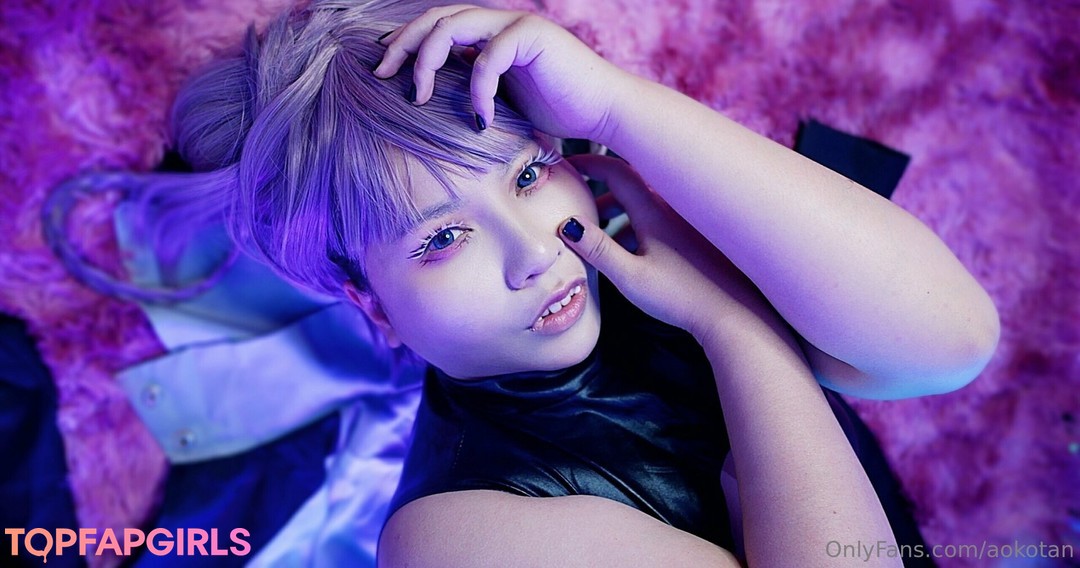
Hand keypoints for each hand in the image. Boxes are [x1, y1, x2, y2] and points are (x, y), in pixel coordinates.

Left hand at [373, 5, 631, 140]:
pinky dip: (476, 89)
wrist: (604, 111)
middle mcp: (500, 22)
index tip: (383, 68)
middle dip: (403, 45)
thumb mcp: (504, 101)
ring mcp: (515, 24)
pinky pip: (487, 58)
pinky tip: (479, 117)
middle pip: (436, 18)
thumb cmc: (560, 111)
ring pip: (453, 27)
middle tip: (381, 74)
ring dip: (426, 60)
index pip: (437, 25)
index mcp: (490, 34)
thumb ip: (474, 90)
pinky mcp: (532, 35)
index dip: (406, 41)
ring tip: (417, 95)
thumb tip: (435, 104)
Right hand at [559, 155, 777, 342]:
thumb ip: (597, 249)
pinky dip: (636, 222)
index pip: (616, 171)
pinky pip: (658, 216)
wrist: (732, 313)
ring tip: (596, 230)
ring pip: (644, 201)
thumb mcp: (630, 277)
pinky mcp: (694, 236)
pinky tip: (628, 250)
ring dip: (618, 208)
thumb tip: (568, 224)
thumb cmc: (681, 297)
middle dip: (600, 188)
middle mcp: (671, 208)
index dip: (588, 163)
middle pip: (630, 183)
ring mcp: (685, 221)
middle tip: (577, 199)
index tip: (566, 165)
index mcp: (653, 211)